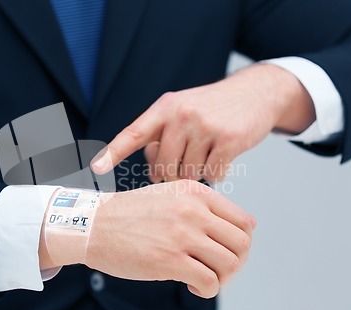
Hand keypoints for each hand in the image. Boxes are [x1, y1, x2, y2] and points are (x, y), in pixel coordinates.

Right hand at [81, 180, 254, 297]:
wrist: (93, 225)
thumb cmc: (129, 214)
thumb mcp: (168, 194)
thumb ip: (203, 206)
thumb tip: (245, 226)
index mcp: (195, 193)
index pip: (243, 221)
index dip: (240, 242)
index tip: (225, 251)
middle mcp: (192, 210)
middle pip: (242, 244)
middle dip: (235, 262)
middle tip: (217, 268)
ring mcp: (182, 235)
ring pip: (230, 264)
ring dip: (221, 278)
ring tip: (203, 277)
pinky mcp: (170, 261)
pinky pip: (210, 283)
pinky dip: (207, 290)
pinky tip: (192, 287)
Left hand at [91, 64, 314, 181]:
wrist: (254, 93)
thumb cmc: (211, 108)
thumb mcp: (181, 111)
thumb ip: (162, 137)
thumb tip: (153, 172)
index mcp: (164, 108)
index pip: (133, 134)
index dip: (112, 153)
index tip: (96, 168)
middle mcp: (181, 115)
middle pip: (163, 167)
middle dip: (171, 175)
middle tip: (182, 167)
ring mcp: (205, 126)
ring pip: (188, 174)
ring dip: (196, 173)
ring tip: (205, 155)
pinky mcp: (228, 140)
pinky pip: (212, 175)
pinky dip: (216, 173)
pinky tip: (221, 158)